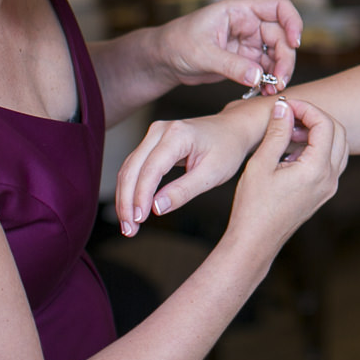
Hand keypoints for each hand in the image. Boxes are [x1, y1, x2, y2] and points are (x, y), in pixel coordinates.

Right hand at [116, 102, 273, 235]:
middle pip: (132, 169)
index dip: (141, 197)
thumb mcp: (212, 174)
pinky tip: (132, 209)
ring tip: (129, 226)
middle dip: (127, 202)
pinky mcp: (152, 142)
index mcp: (178, 134)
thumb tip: (156, 208)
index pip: (151, 169)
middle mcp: (160, 130)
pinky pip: (135, 166)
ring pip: (129, 168)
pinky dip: (131, 188)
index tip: (138, 221)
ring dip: (125, 198)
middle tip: (129, 230)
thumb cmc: (227, 149)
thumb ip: (184, 191)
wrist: (233, 129)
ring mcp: (154, 134)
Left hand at [156, 0, 302, 94]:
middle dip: (285, 58)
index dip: (293, 21)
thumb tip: (258, 77)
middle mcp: (248, 24)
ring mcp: (248, 42)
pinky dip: (269, 80)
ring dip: (280, 72)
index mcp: (239, 11)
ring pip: (277, 54)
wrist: (164, 60)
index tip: (295, 42)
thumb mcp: (203, 54)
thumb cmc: (177, 44)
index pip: (278, 7)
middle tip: (280, 81)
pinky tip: (265, 92)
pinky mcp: (246, 60)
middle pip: (282, 36)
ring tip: (273, 91)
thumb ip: (231, 65)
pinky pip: (266, 68)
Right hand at [227, 97, 347, 252]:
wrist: (254, 242)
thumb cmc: (253, 207)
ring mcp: (329, 187)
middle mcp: (330, 178)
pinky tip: (294, 149)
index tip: (287, 105)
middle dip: (316, 117)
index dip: (307, 108)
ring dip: (321, 132)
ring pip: (339, 147)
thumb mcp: (261, 164)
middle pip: (338, 132)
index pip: (325, 124)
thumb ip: (276, 132)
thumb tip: (284, 107)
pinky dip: (320, 148)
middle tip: (291, 115)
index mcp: (316, 169)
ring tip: (292, 131)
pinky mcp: (324, 193)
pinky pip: (332, 162)